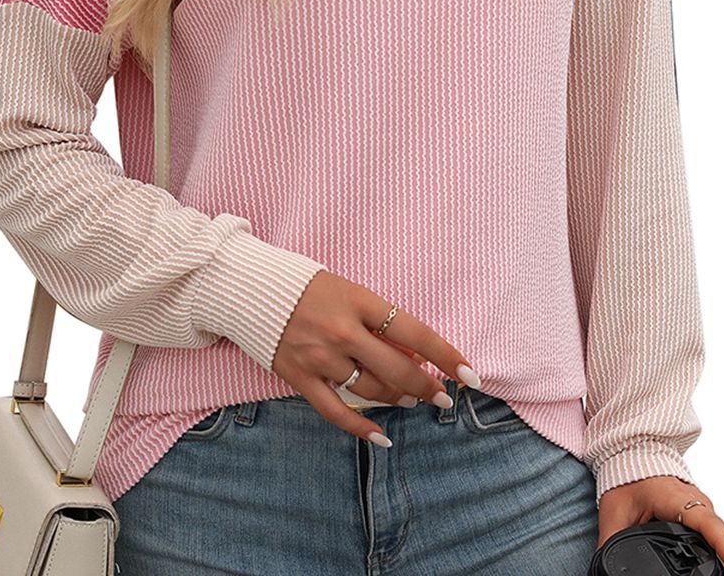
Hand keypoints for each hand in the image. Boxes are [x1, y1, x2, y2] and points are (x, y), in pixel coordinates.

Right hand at [271, 270, 475, 444]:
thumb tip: (416, 354)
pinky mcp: (300, 376)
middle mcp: (342, 330)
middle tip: (441, 396)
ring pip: (372, 390)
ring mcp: (320, 356)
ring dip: (398, 399)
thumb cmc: (309, 287)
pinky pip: (336, 411)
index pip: (415, 331)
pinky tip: (382, 437)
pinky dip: (361, 428)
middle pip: (397, 368)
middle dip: (427, 386)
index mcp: (360, 301)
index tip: (469, 374)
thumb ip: (380, 322)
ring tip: (411, 399)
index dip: (446, 355)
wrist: (254, 288)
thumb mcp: (351, 292)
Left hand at [598, 475, 723, 573]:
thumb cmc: (625, 479)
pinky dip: (719, 549)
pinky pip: (715, 533)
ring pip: (719, 533)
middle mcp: (695, 501)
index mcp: (674, 497)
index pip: (704, 520)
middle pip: (718, 532)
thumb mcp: (614, 513)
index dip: (720, 542)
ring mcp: (702, 507)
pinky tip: (721, 567)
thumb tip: (603, 568)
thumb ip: (610, 542)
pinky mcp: (702, 514)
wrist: (631, 455)